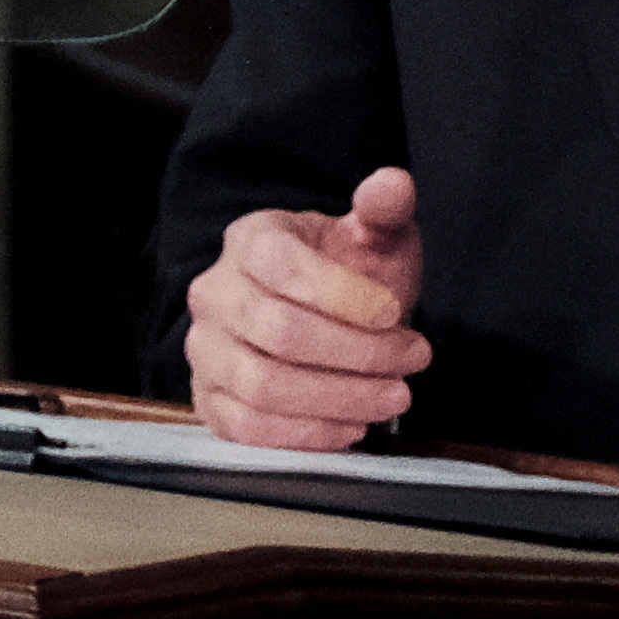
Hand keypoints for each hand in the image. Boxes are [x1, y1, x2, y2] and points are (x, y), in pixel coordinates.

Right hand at [184, 166, 429, 449]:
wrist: (318, 313)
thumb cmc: (345, 271)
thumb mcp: (371, 234)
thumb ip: (384, 208)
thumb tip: (393, 184)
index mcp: (250, 240)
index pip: (282, 265)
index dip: (342, 295)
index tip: (395, 312)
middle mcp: (215, 293)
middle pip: (280, 333)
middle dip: (358, 354)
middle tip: (413, 359)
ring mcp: (205, 350)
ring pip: (265, 387)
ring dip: (341, 398)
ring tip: (394, 396)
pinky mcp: (209, 401)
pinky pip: (249, 428)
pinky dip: (307, 434)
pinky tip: (353, 425)